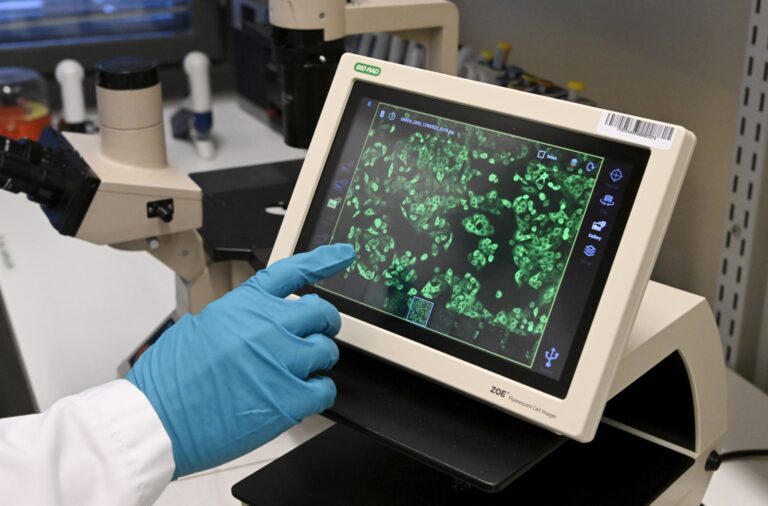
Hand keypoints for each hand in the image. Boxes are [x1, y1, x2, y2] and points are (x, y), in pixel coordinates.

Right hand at [127, 244, 354, 477]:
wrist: (157, 420)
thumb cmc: (170, 380)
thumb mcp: (201, 327)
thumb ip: (239, 318)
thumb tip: (260, 321)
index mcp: (244, 305)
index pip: (293, 272)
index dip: (323, 261)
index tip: (344, 255)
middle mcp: (267, 326)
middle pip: (321, 313)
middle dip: (323, 324)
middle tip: (316, 336)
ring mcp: (281, 362)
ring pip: (327, 351)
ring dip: (317, 361)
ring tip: (295, 373)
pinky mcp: (288, 399)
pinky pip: (325, 389)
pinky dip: (318, 393)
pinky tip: (300, 397)